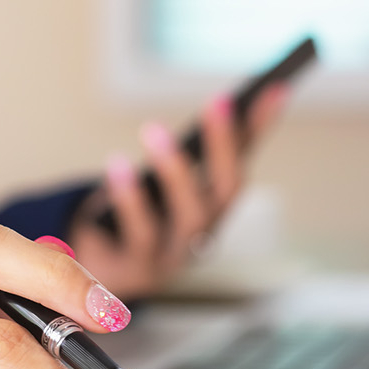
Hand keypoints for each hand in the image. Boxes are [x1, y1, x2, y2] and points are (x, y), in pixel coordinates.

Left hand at [68, 83, 287, 298]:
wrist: (93, 282)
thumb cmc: (134, 218)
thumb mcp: (161, 182)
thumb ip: (188, 151)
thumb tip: (224, 101)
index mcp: (214, 208)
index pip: (245, 157)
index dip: (261, 127)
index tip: (275, 86)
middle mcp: (204, 233)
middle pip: (227, 190)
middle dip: (226, 145)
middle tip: (219, 102)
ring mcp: (176, 255)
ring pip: (189, 217)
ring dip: (176, 171)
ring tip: (154, 130)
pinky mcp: (139, 268)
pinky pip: (140, 234)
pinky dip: (129, 199)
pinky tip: (117, 165)